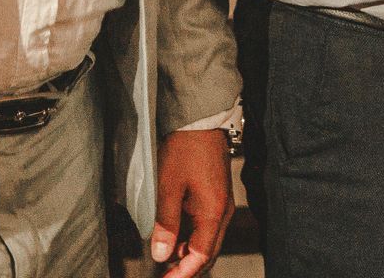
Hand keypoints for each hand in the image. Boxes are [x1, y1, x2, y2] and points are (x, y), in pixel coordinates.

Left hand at [150, 128, 233, 277]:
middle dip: (187, 267)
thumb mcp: (169, 188)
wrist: (201, 121)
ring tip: (165, 259)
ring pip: (208, 240)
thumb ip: (166, 224)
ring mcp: (221, 204)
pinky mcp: (216, 196)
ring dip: (188, 253)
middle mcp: (222, 212)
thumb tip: (161, 254)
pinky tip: (175, 238)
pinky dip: (191, 238)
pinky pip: (206, 226)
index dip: (183, 273)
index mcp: (213, 212)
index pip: (200, 256)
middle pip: (208, 252)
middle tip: (164, 276)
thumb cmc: (186, 150)